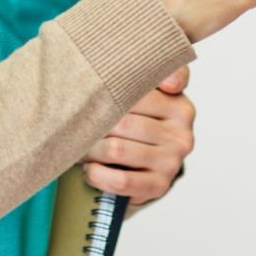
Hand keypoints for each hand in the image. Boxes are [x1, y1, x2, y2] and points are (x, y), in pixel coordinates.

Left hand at [77, 66, 193, 212]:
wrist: (149, 166)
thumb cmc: (139, 121)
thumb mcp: (147, 91)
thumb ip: (145, 69)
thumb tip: (142, 71)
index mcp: (180, 104)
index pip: (139, 91)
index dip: (108, 93)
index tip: (91, 93)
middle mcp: (182, 133)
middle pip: (122, 121)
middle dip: (92, 124)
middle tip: (74, 124)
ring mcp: (172, 161)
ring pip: (116, 149)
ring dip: (89, 150)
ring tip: (79, 146)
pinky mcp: (160, 186)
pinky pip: (121, 181)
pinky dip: (98, 176)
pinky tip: (90, 171)